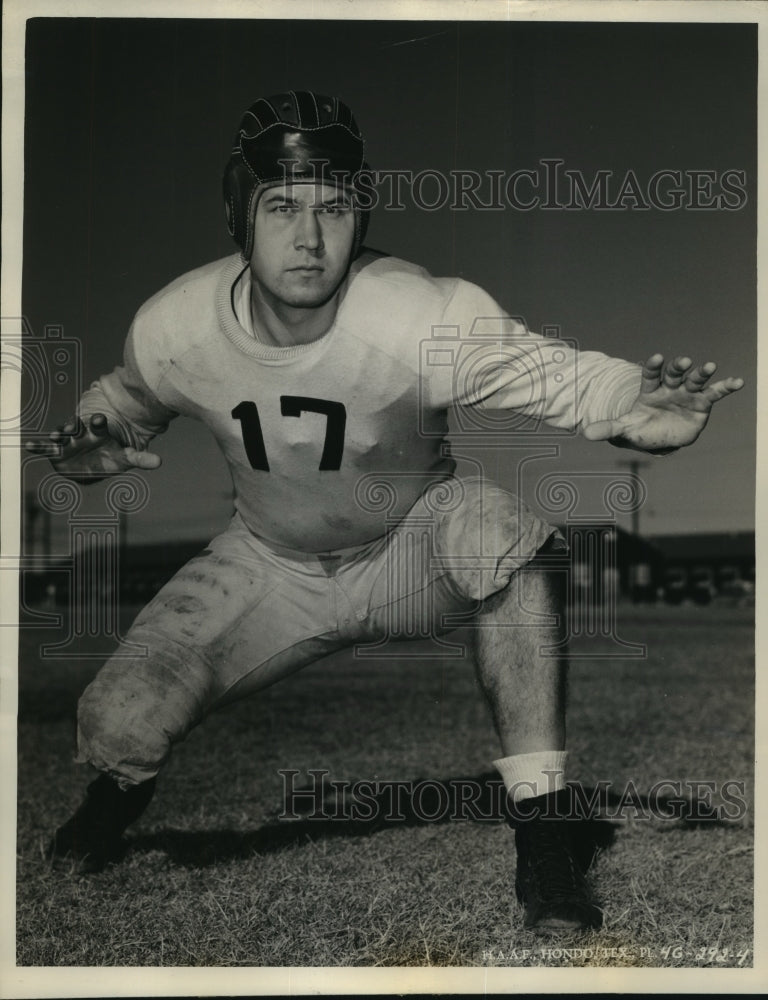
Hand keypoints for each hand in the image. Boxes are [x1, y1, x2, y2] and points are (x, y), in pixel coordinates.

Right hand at [24, 413, 161, 481]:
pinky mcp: (55, 450)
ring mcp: (68, 441)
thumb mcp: (125, 458)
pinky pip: (44, 448)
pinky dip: (37, 446)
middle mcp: (81, 434)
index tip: (100, 419)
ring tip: (55, 437)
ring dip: (58, 435)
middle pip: (78, 427)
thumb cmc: (110, 458)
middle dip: (76, 426)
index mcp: (98, 432)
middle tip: (76, 425)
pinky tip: (28, 446)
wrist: (93, 464)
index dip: (99, 423)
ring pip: (62, 435)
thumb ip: (140, 458)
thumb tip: (159, 462)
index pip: (99, 425)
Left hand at [582, 354, 743, 453]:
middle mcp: (669, 388)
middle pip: (674, 374)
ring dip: (702, 373)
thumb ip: (608, 428)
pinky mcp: (701, 403)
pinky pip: (714, 393)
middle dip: (678, 368)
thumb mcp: (625, 429)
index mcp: (650, 390)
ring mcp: (686, 394)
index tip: (655, 358)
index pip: (650, 375)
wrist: (658, 436)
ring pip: (694, 380)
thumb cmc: (641, 428)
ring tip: (710, 366)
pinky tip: (738, 382)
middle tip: (682, 361)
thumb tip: (585, 433)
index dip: (653, 367)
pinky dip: (726, 387)